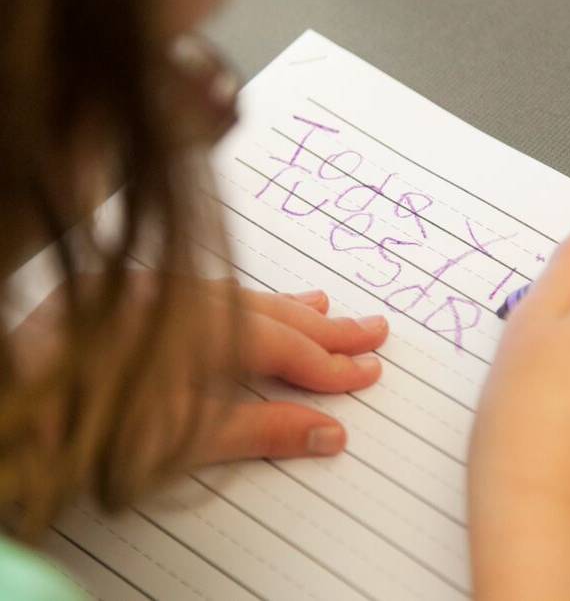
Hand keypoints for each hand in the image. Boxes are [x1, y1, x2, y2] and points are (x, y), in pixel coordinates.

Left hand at [11, 274, 387, 475]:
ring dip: (286, 308)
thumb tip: (326, 430)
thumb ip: (258, 428)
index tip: (366, 374)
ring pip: (239, 297)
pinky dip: (241, 303)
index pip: (281, 346)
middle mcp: (178, 295)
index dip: (328, 365)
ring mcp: (153, 290)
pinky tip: (257, 303)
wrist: (4, 397)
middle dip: (325, 327)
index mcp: (193, 327)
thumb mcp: (177, 438)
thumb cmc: (78, 426)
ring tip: (328, 310)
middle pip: (269, 312)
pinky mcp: (133, 295)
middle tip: (372, 330)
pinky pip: (207, 293)